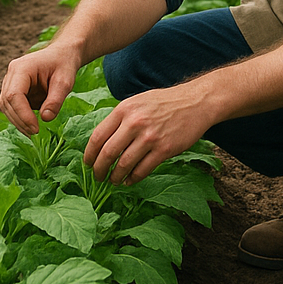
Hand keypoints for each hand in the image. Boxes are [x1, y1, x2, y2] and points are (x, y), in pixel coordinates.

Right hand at [0, 43, 79, 135]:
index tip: (36, 129)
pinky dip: (20, 117)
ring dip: (18, 121)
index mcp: (22, 68)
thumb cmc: (64, 64)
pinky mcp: (14, 89)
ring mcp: (10, 81)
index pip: (14, 95)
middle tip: (36, 135)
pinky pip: (12, 106)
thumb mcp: (65, 82)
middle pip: (7, 102)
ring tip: (34, 133)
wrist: (63, 54)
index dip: (22, 114)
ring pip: (7, 106)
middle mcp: (12, 74)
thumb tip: (45, 119)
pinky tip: (32, 125)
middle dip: (20, 121)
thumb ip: (55, 100)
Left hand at [83, 84, 212, 184]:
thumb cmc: (164, 103)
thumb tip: (101, 141)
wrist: (195, 102)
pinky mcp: (164, 149)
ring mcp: (150, 137)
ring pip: (124, 164)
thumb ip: (120, 118)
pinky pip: (142, 170)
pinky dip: (133, 179)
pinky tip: (129, 181)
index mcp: (124, 109)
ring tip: (113, 181)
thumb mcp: (137, 102)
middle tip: (98, 177)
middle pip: (108, 153)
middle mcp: (134, 123)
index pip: (98, 136)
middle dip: (99, 169)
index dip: (89, 154)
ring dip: (115, 177)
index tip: (87, 164)